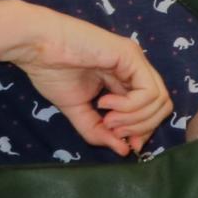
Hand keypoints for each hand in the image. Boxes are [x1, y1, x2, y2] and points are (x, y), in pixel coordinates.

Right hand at [1, 1, 171, 154]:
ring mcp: (136, 60)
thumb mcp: (77, 110)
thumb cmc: (51, 71)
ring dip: (133, 119)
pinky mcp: (131, 56)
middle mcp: (136, 69)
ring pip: (159, 101)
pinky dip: (130, 106)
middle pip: (161, 107)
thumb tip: (123, 151)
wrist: (36, 46)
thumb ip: (98, 131)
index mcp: (125, 79)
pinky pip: (149, 91)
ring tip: (106, 116)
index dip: (141, 131)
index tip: (124, 144)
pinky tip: (106, 103)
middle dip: (141, 128)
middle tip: (113, 129)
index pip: (151, 110)